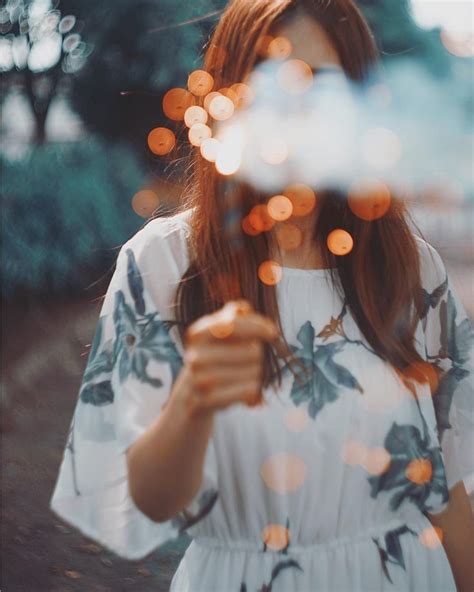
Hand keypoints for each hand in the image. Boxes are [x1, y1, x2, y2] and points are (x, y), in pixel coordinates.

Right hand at [182, 300, 278, 416]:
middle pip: (252, 350)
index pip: (234, 324)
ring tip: (241, 377)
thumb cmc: (215, 359)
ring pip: (254, 372)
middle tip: (246, 362)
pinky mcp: (207, 402)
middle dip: (257, 356)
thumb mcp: (219, 334)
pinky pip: (249, 391)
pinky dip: (253, 392)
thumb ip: (233, 316)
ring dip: (256, 375)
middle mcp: (195, 356)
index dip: (258, 326)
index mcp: (198, 334)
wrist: (191, 397)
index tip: (273, 332)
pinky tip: (244, 392)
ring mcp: (199, 381)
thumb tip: (243, 308)